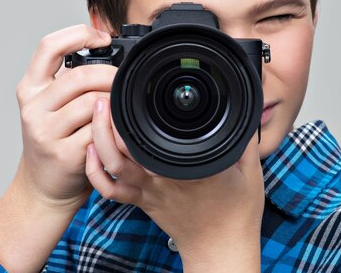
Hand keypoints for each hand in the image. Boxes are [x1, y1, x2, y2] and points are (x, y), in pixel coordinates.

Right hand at [14, 24, 116, 208]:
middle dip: (111, 74)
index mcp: (30, 87)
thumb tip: (104, 40)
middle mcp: (33, 107)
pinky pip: (99, 132)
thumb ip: (69, 78)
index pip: (49, 46)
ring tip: (120, 107)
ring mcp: (46, 132)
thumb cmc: (55, 139)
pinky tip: (117, 128)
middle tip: (123, 81)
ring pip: (92, 103)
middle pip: (80, 76)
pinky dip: (114, 127)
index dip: (79, 35)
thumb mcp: (52, 104)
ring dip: (114, 102)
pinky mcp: (63, 154)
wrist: (42, 187)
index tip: (102, 38)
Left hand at [85, 98, 263, 270]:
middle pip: (126, 144)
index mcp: (190, 165)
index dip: (140, 110)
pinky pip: (110, 190)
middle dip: (111, 118)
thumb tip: (245, 112)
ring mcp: (149, 191)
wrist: (222, 249)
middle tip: (106, 95)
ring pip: (113, 163)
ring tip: (98, 113)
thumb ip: (245, 138)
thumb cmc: (236, 213)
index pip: (159, 133)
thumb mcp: (250, 170)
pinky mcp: (142, 202)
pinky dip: (95, 172)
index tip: (136, 90)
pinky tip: (91, 151)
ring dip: (99, 138)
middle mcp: (164, 176)